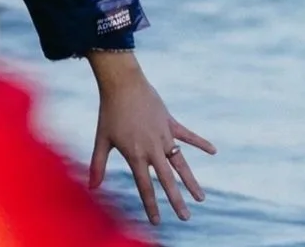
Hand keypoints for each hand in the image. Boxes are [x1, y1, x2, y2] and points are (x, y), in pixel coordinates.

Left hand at [86, 50, 215, 225]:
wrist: (122, 83)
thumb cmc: (109, 112)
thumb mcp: (102, 139)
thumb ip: (98, 165)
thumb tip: (91, 187)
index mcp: (135, 155)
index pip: (145, 186)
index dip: (151, 205)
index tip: (157, 222)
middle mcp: (152, 148)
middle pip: (167, 180)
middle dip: (176, 200)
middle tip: (185, 217)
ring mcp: (163, 135)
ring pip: (180, 163)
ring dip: (190, 181)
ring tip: (200, 198)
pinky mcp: (170, 122)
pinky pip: (188, 135)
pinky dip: (200, 142)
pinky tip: (213, 151)